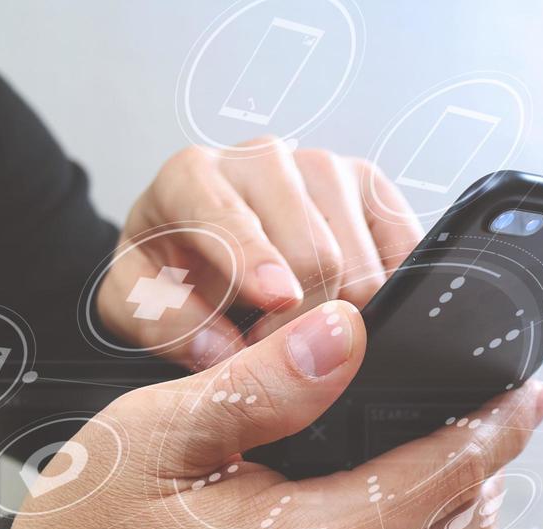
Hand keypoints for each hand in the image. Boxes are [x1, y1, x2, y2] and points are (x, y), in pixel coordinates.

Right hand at [4, 299, 542, 528]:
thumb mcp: (157, 436)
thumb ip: (266, 385)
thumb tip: (351, 334)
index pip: (445, 476)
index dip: (497, 426)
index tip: (532, 392)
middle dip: (488, 468)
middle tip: (490, 414)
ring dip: (459, 512)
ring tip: (451, 454)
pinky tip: (397, 511)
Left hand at [97, 138, 423, 369]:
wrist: (204, 248)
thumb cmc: (176, 272)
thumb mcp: (139, 304)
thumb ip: (166, 324)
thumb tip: (225, 347)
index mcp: (192, 177)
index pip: (228, 214)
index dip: (257, 261)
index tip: (279, 300)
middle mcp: (264, 159)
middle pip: (312, 250)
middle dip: (303, 320)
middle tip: (279, 354)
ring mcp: (327, 169)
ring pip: (361, 261)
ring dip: (343, 315)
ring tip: (307, 329)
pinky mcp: (375, 190)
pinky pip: (403, 251)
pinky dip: (388, 293)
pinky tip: (356, 311)